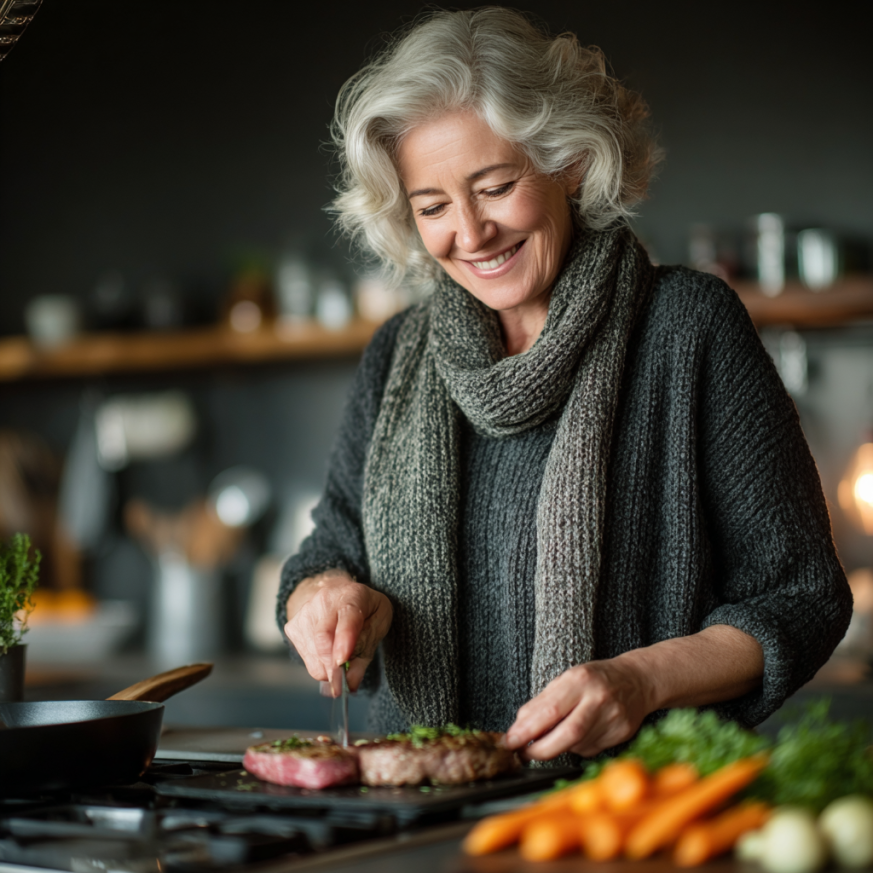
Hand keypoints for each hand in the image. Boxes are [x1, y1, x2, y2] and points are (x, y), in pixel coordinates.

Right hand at [284, 570, 392, 696]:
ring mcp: (305, 612)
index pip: (348, 615)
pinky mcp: (293, 626)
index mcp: (354, 594)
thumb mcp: (378, 625)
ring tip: (340, 659)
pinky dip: (318, 664)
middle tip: (343, 684)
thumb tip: (350, 683)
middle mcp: (325, 599)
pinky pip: (304, 657)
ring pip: (313, 654)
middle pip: (323, 638)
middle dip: (333, 667)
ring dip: (327, 668)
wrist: (338, 593)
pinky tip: (327, 652)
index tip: (342, 661)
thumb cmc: (364, 611)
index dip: (345, 639)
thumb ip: (365, 652)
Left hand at [504, 657, 652, 759]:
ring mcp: (613, 718)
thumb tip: (519, 728)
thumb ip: (542, 703)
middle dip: (540, 750)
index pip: (549, 711)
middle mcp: (598, 699)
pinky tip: (580, 734)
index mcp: (580, 680)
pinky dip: (577, 746)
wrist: (637, 680)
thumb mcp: (566, 680)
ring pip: (576, 745)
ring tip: (556, 735)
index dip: (527, 731)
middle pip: (566, 734)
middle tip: (523, 754)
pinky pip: (590, 749)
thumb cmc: (596, 679)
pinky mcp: (622, 734)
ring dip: (558, 746)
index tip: (510, 741)